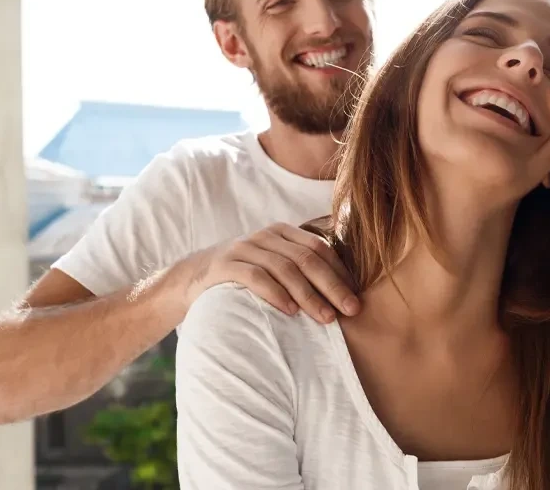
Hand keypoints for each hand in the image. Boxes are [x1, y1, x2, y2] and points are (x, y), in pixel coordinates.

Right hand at [185, 223, 359, 323]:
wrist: (192, 277)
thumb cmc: (244, 277)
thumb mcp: (273, 266)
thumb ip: (300, 271)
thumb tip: (343, 295)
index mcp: (284, 233)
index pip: (320, 249)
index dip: (341, 272)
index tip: (356, 298)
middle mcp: (266, 235)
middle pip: (307, 258)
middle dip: (332, 285)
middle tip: (350, 310)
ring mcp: (244, 247)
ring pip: (285, 268)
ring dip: (309, 294)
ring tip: (325, 317)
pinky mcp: (225, 263)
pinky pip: (255, 276)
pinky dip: (275, 293)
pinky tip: (290, 311)